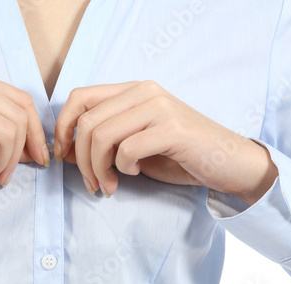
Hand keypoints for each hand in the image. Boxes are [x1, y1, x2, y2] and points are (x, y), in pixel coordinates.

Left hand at [54, 81, 277, 204]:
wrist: (228, 162)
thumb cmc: (178, 154)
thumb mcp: (132, 147)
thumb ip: (102, 143)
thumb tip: (65, 152)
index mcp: (132, 90)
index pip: (80, 97)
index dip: (63, 127)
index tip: (63, 155)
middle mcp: (144, 91)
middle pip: (87, 122)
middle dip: (81, 160)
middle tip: (92, 183)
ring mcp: (159, 106)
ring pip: (102, 135)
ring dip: (98, 168)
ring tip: (109, 185)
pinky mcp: (171, 128)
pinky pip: (127, 149)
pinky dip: (123, 168)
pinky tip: (136, 173)